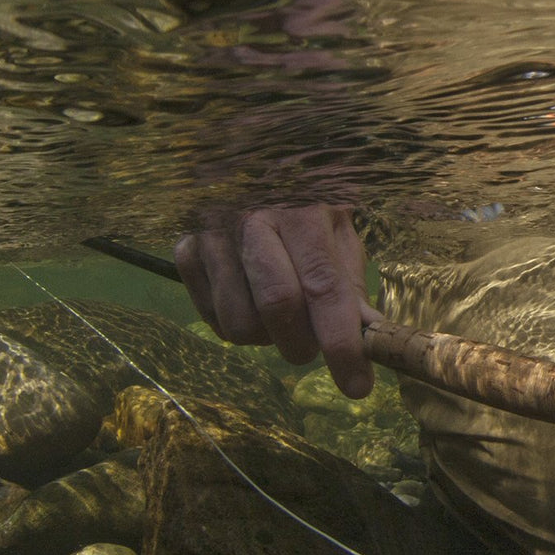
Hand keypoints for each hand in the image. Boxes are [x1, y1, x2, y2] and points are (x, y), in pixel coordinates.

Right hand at [174, 204, 379, 397]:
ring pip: (238, 323)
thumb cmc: (307, 207)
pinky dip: (237, 327)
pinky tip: (250, 303)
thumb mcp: (340, 235)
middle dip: (301, 345)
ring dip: (268, 339)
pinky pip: (212, 320)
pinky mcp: (184, 250)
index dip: (341, 344)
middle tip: (313, 347)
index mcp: (302, 213)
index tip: (357, 387)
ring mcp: (212, 236)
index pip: (324, 288)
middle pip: (276, 307)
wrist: (254, 168)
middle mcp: (252, 221)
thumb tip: (370, 339)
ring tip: (281, 317)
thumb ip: (351, 287)